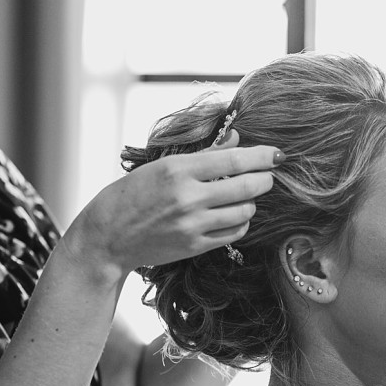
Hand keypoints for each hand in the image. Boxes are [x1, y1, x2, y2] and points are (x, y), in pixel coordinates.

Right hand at [61, 130, 280, 284]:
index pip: (234, 160)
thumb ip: (203, 154)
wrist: (108, 236)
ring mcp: (192, 224)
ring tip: (246, 195)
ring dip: (252, 202)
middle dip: (265, 180)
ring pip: (245, 211)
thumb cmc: (132, 194)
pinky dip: (241, 222)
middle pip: (247, 186)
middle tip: (268, 176)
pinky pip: (234, 233)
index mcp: (178, 169)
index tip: (277, 154)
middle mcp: (188, 197)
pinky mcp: (195, 246)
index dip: (262, 157)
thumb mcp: (162, 165)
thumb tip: (237, 140)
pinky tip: (235, 215)